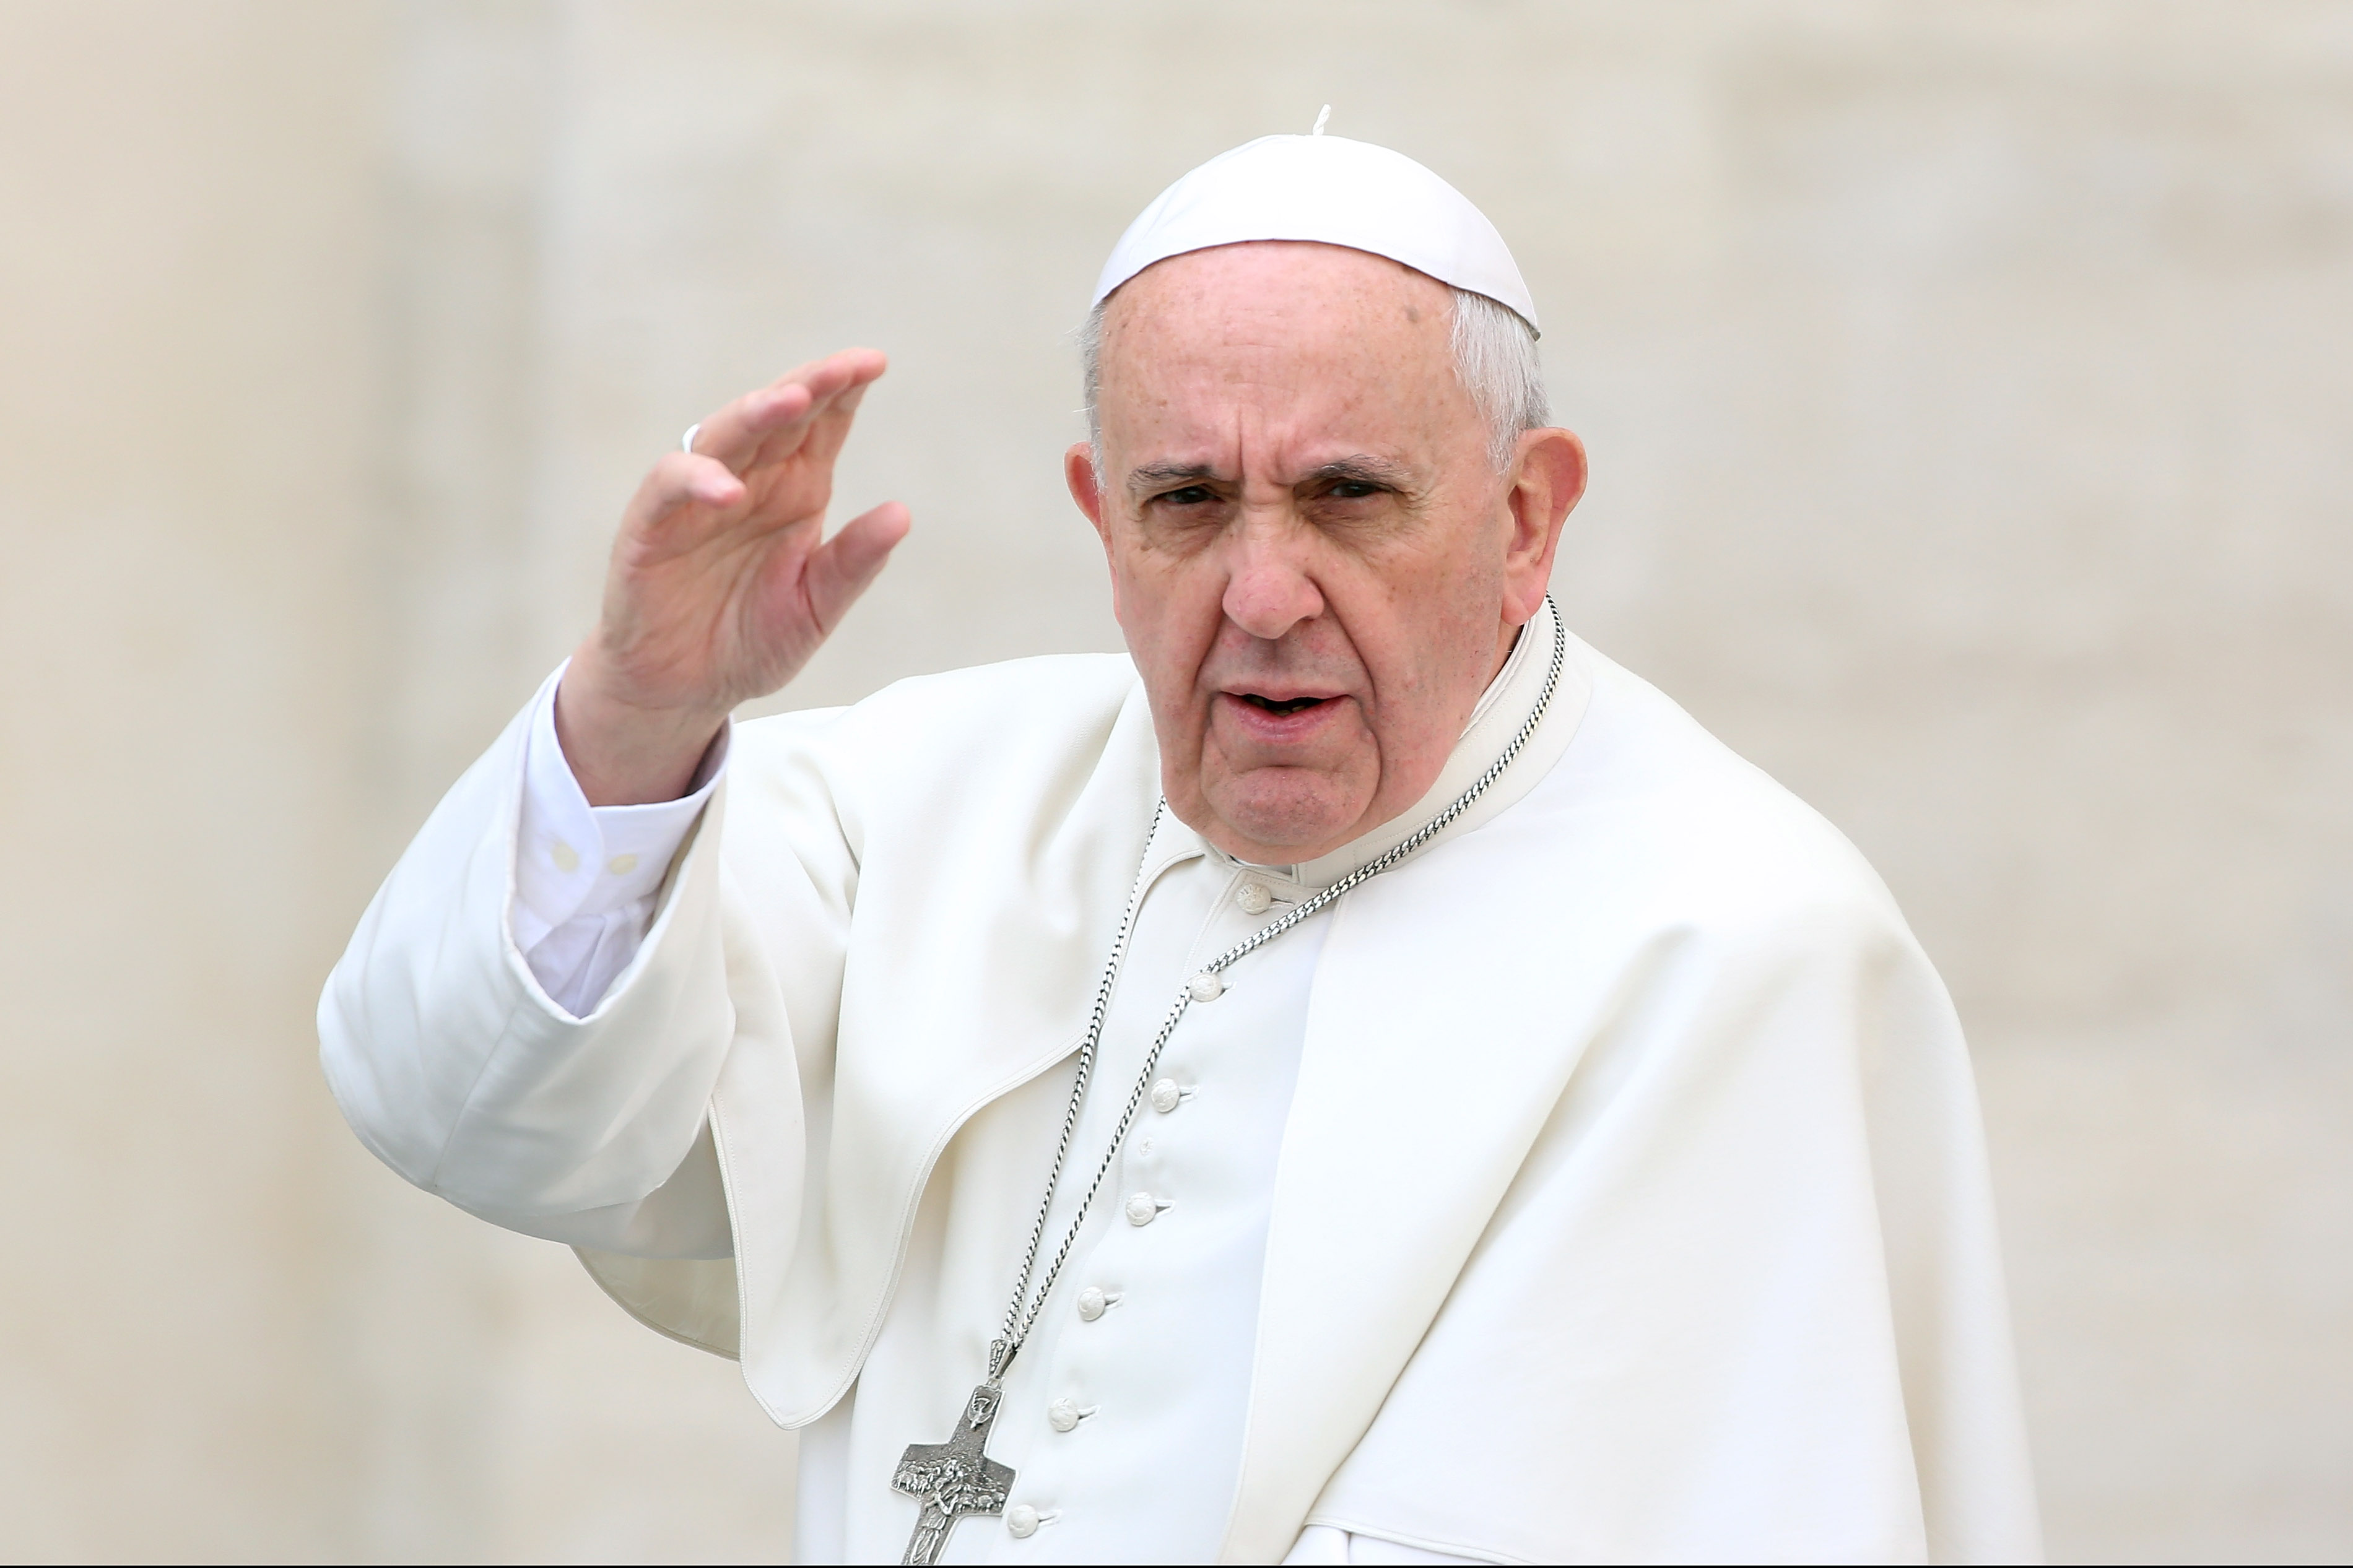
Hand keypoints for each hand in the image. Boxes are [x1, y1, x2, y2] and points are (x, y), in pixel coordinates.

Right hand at [556, 348, 909, 803]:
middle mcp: (748, 482)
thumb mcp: (815, 608)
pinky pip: (669, 489)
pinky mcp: (651, 528)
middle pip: (778, 417)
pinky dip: (696, 481)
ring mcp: (697, 500)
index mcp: (794, 491)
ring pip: (724, 436)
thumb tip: (902, 514)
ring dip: (756, 413)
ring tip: (793, 399)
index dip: (843, 391)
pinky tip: (729, 491)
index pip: (821, 426)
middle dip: (812, 386)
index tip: (874, 363)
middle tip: (847, 366)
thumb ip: (854, 564)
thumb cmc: (748, 641)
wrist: (684, 690)